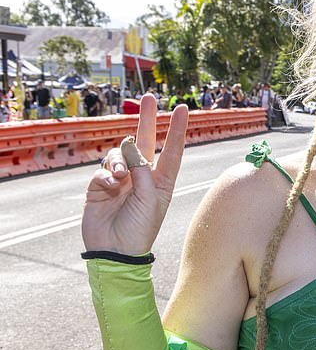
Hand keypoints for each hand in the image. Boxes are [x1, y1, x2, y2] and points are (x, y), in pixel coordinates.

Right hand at [82, 94, 188, 254]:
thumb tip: (130, 149)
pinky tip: (108, 187)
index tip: (182, 108)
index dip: (176, 130)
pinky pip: (101, 170)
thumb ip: (142, 172)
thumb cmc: (139, 230)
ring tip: (119, 177)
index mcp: (161, 182)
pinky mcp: (100, 186)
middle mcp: (142, 178)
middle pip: (145, 142)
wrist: (114, 252)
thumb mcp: (150, 200)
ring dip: (119, 161)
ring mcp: (120, 180)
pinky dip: (104, 176)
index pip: (172, 151)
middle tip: (148, 97)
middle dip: (146, 120)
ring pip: (119, 154)